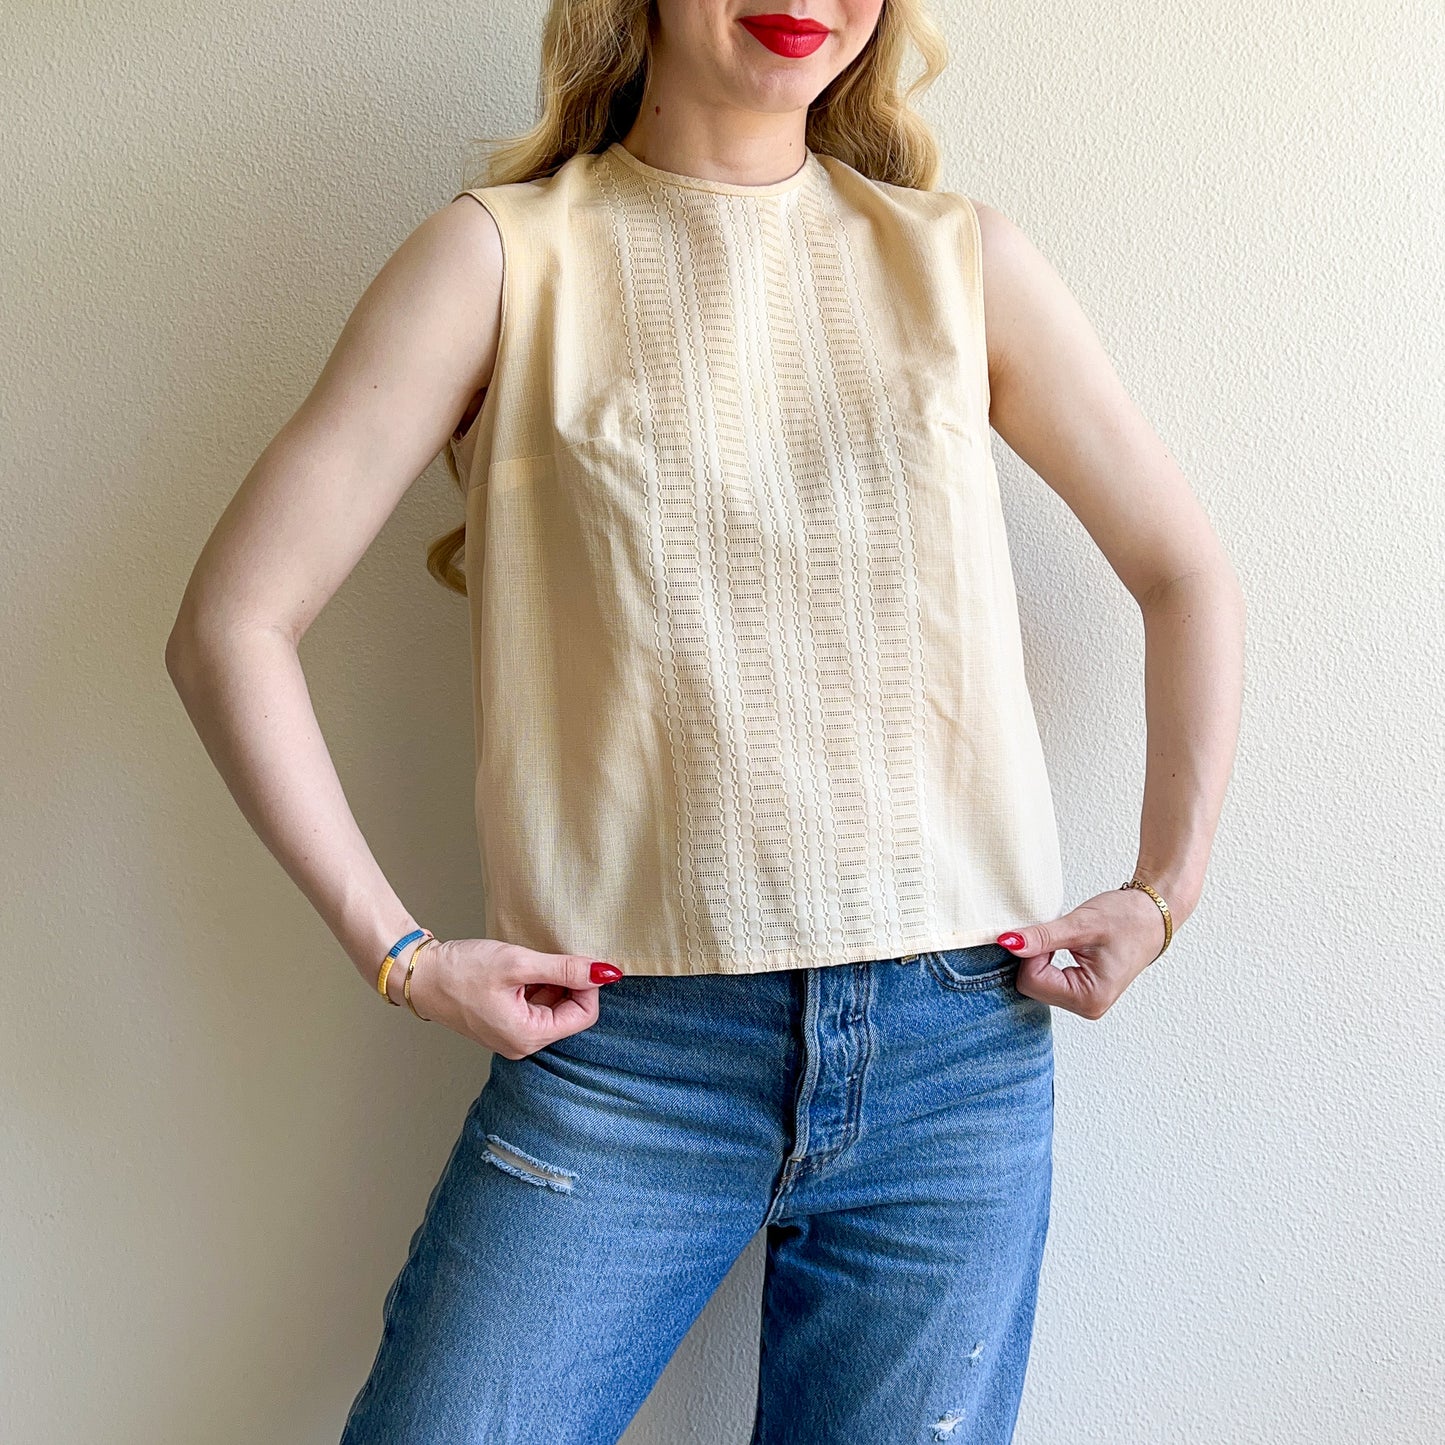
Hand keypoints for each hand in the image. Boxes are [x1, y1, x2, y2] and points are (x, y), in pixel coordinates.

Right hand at [405, 938, 623, 1056]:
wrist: (419, 975)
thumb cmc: (462, 971)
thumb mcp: (519, 964)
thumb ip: (565, 969)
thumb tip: (606, 972)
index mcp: (528, 1037)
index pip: (584, 1015)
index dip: (588, 985)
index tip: (577, 959)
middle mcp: (522, 1044)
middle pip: (569, 1014)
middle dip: (569, 984)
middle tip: (552, 956)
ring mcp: (511, 1036)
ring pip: (552, 1008)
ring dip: (553, 983)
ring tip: (532, 962)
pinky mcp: (503, 1024)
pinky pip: (534, 1007)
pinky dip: (537, 986)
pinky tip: (522, 969)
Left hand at [996, 886, 1168, 1019]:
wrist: (1153, 916)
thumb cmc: (1127, 919)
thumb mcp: (1080, 925)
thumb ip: (1041, 937)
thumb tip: (1008, 943)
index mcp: (1089, 998)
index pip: (1031, 981)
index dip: (1033, 953)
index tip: (1055, 933)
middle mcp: (1087, 1007)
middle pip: (1031, 986)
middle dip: (1036, 957)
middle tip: (1062, 936)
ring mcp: (1084, 1003)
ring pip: (1036, 983)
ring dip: (1042, 958)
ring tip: (1069, 942)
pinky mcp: (1081, 994)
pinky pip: (1046, 981)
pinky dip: (1047, 962)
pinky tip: (1066, 949)